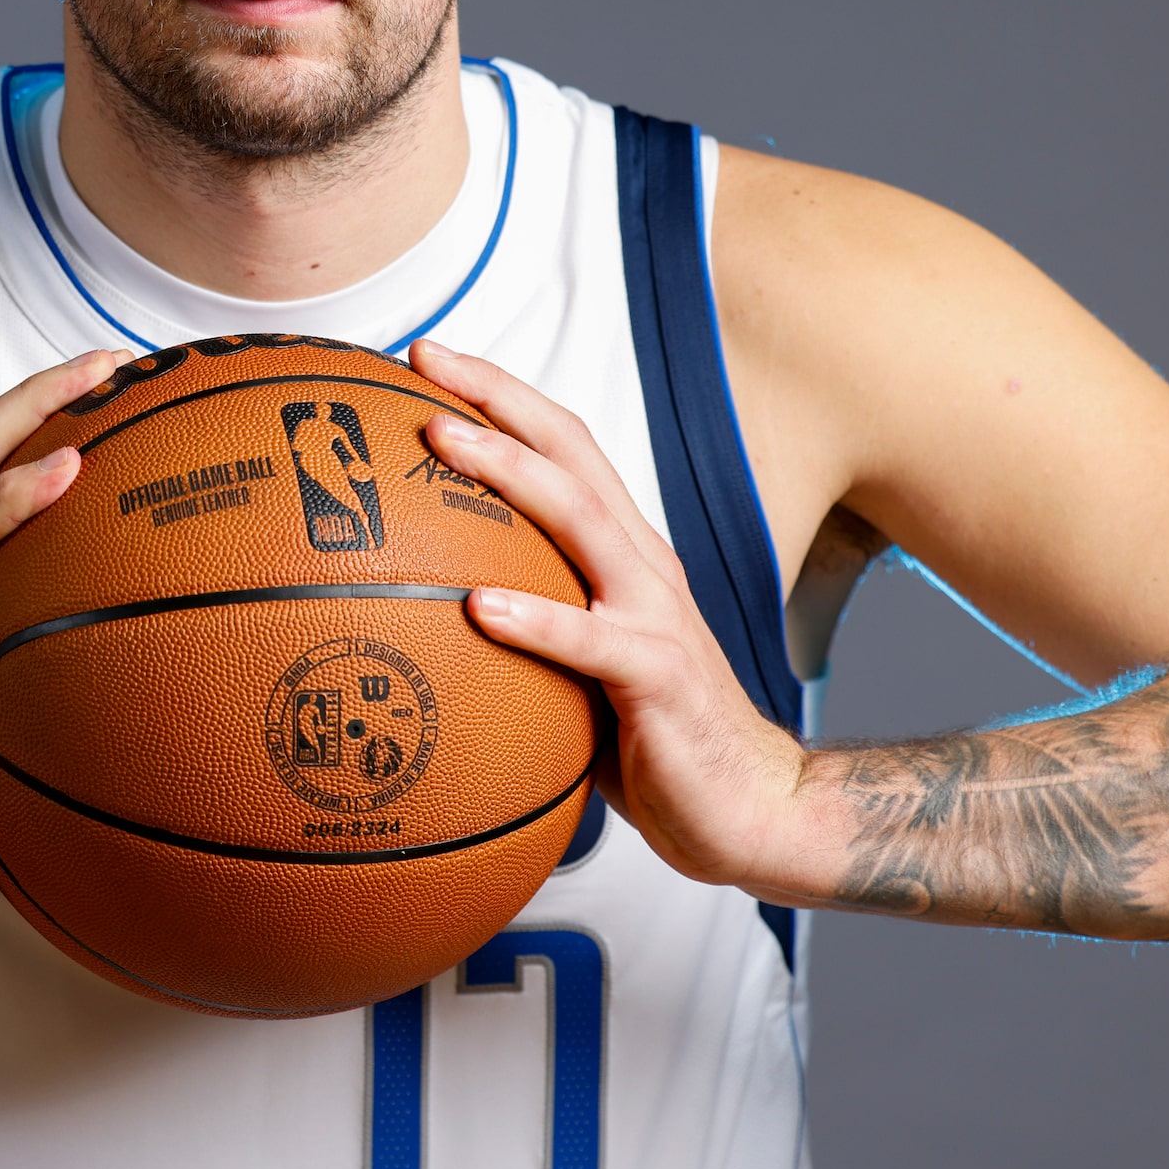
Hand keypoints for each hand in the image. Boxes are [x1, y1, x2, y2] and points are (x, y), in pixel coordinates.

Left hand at [409, 340, 804, 891]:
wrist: (751, 809)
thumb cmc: (654, 743)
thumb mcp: (577, 674)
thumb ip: (521, 637)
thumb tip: (418, 625)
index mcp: (622, 556)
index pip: (563, 450)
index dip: (500, 397)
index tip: (427, 359)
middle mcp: (642, 566)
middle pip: (571, 454)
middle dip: (496, 399)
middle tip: (422, 361)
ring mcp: (655, 616)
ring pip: (582, 520)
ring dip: (509, 473)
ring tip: (441, 443)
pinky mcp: (661, 676)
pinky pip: (592, 642)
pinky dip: (537, 620)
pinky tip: (481, 608)